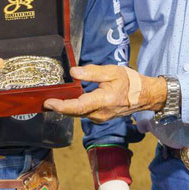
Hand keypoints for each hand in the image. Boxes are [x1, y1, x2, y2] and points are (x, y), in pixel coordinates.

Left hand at [43, 65, 165, 122]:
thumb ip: (91, 72)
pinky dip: (74, 108)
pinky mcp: (100, 117)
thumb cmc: (130, 82)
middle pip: (74, 112)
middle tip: (44, 100)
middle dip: (58, 107)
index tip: (48, 102)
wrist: (144, 96)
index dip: (60, 106)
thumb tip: (73, 71)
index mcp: (102, 100)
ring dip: (65, 108)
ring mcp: (100, 118)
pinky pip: (83, 114)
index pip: (77, 106)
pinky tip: (68, 101)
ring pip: (78, 114)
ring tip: (52, 100)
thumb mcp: (112, 71)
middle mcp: (99, 113)